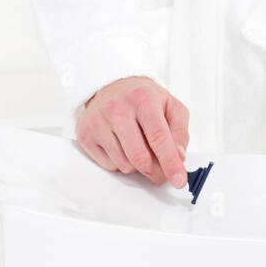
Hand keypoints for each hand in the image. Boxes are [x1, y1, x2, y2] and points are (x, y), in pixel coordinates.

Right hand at [75, 75, 189, 189]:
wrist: (113, 86)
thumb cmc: (143, 99)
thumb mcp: (170, 106)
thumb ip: (180, 131)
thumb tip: (179, 156)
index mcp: (143, 98)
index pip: (158, 137)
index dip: (170, 162)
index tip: (178, 180)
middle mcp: (118, 108)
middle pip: (140, 157)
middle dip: (156, 171)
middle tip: (162, 171)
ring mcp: (99, 121)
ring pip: (125, 165)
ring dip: (137, 165)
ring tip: (139, 146)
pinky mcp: (86, 134)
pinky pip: (110, 166)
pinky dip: (121, 162)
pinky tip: (122, 145)